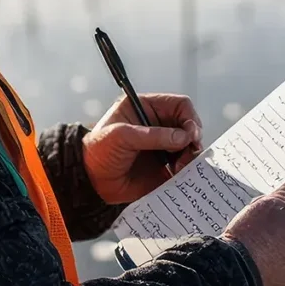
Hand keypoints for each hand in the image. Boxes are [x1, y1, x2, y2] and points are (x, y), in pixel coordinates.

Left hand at [82, 93, 202, 204]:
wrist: (91, 180)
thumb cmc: (99, 150)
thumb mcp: (122, 136)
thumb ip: (153, 135)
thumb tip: (184, 137)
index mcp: (147, 108)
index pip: (179, 105)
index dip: (189, 117)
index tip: (190, 134)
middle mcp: (158, 125)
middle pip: (190, 126)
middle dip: (193, 139)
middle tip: (188, 153)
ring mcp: (163, 146)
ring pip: (191, 147)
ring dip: (191, 156)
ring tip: (179, 167)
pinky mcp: (165, 167)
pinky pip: (185, 167)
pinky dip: (188, 171)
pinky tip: (177, 175)